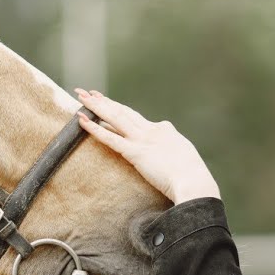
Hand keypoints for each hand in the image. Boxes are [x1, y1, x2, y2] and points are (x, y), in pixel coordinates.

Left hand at [75, 88, 219, 204]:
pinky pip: (110, 138)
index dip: (120, 109)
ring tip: (81, 96)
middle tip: (88, 93)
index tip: (108, 102)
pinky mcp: (135, 153)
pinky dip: (94, 128)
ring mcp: (142, 140)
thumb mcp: (184, 157)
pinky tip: (82, 120)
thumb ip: (173, 151)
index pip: (138, 119)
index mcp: (163, 130)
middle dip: (104, 101)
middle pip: (123, 112)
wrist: (194, 182)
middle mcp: (151, 130)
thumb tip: (168, 154)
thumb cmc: (192, 176)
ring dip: (96, 106)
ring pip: (114, 118)